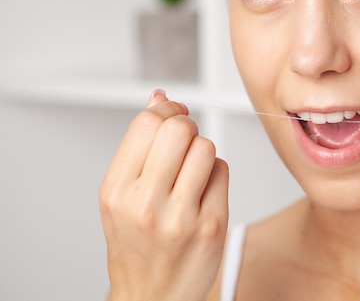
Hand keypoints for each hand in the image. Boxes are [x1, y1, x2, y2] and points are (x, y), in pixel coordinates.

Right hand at [99, 90, 228, 300]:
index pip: (147, 123)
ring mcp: (180, 217)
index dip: (167, 110)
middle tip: (184, 143)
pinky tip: (203, 193)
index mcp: (117, 190)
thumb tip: (159, 98)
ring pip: (206, 148)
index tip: (173, 114)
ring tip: (192, 172)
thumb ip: (139, 145)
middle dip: (186, 128)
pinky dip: (216, 174)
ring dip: (203, 152)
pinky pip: (223, 171)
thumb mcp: (121, 195)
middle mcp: (144, 203)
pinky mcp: (211, 226)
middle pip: (180, 130)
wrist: (152, 297)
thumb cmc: (137, 245)